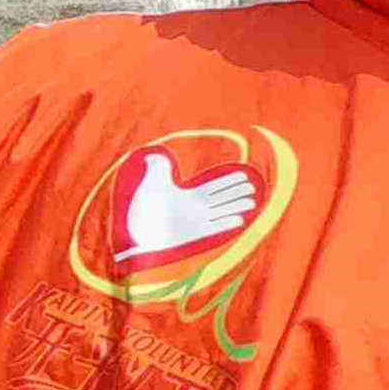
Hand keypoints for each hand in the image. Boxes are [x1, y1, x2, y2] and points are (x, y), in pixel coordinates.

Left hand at [116, 146, 261, 261]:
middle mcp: (196, 209)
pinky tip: (240, 219)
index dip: (229, 180)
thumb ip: (157, 168)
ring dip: (237, 207)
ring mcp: (196, 222)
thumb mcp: (150, 183)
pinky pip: (215, 228)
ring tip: (252, 201)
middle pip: (223, 199)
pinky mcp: (194, 235)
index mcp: (188, 195)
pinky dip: (227, 223)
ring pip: (223, 212)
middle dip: (238, 192)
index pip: (214, 186)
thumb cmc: (142, 209)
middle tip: (253, 187)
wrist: (135, 233)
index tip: (244, 174)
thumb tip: (155, 154)